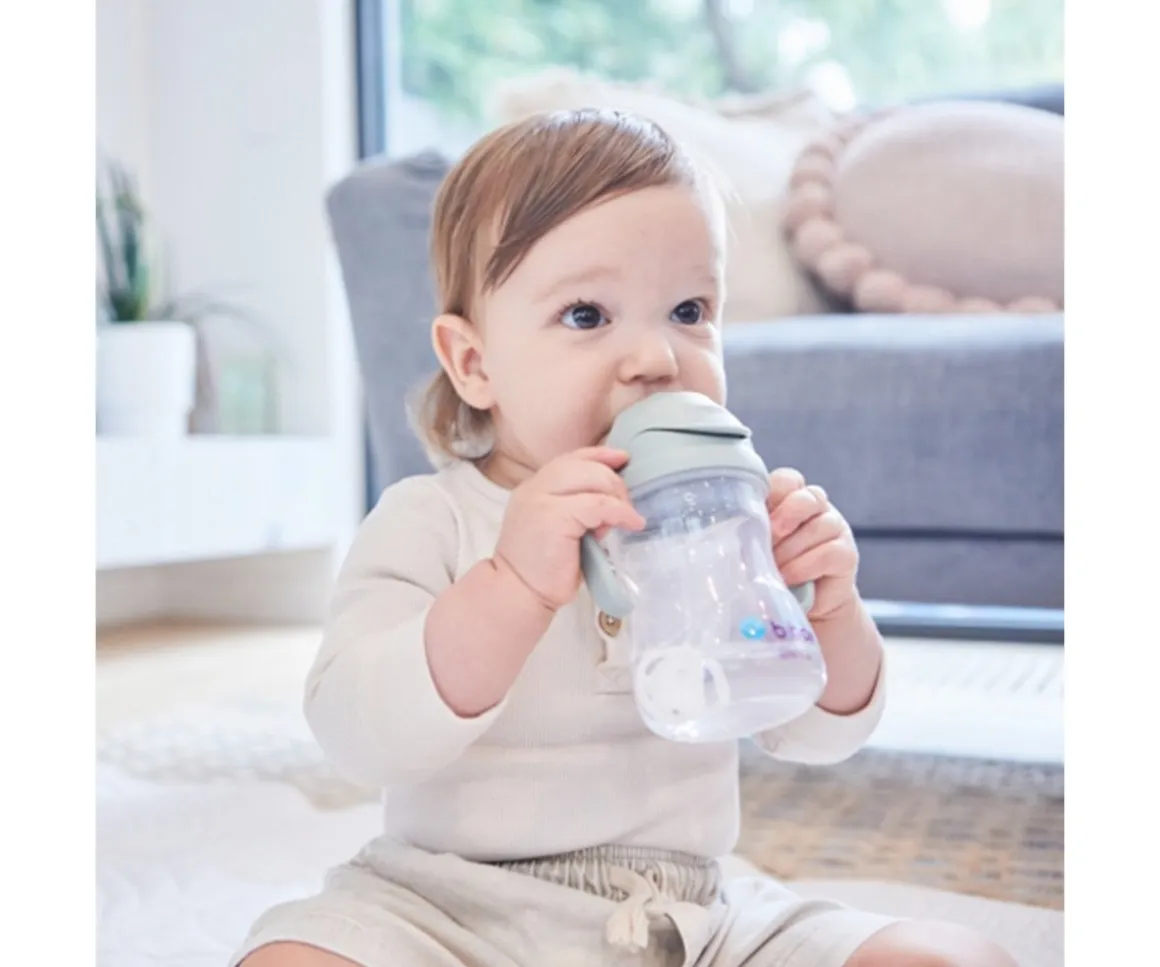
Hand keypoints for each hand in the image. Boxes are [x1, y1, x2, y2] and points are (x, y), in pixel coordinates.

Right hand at [492, 447, 645, 612]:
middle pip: (583, 464)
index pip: (569, 459)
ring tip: (625, 518)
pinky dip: (621, 512)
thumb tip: (611, 499)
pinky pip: (599, 504)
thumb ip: (574, 508)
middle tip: (626, 505)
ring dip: (617, 496)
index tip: (621, 458)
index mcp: (533, 488)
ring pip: (592, 478)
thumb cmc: (540, 570)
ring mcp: (541, 500)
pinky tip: (631, 524)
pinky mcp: (555, 516)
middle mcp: (534, 488)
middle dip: (612, 479)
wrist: (517, 593)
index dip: (598, 455)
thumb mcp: (556, 528)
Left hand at [767, 468, 858, 620]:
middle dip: (784, 518)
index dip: (774, 491)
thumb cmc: (776, 570)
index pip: (788, 480)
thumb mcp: (759, 547)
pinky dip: (803, 567)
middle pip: (807, 497)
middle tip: (768, 540)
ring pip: (817, 527)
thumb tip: (735, 531)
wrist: (803, 605)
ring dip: (790, 551)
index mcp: (792, 499)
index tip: (757, 513)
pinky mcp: (847, 555)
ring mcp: (836, 529)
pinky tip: (788, 578)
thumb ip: (752, 532)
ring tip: (774, 569)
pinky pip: (827, 553)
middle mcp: (818, 509)